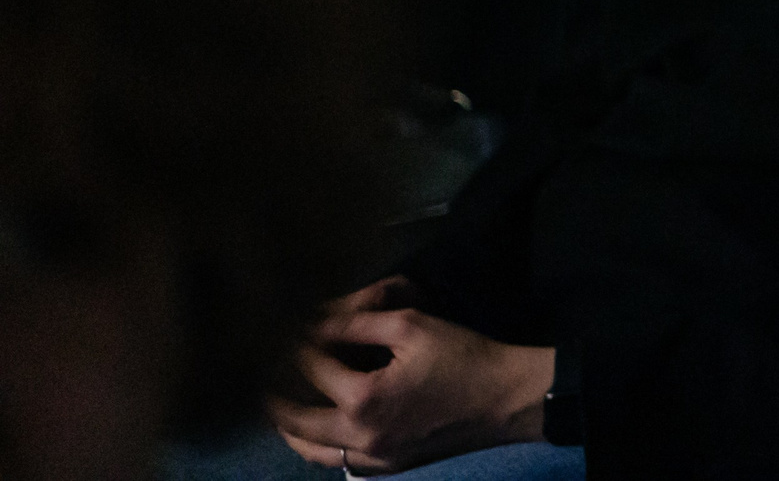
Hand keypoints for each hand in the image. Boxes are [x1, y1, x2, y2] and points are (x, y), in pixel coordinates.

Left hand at [270, 280, 551, 473]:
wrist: (506, 399)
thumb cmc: (462, 356)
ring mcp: (373, 460)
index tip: (287, 330)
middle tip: (262, 377)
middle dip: (276, 397)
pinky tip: (318, 432)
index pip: (314, 370)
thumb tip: (314, 323)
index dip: (299, 345)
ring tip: (278, 409)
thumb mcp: (412, 326)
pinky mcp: (387, 468)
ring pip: (313, 453)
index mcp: (363, 400)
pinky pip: (339, 463)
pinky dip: (320, 447)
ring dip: (292, 430)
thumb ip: (358, 325)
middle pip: (297, 423)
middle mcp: (359, 438)